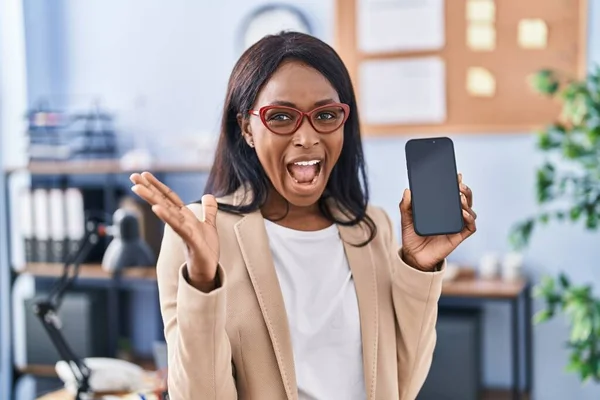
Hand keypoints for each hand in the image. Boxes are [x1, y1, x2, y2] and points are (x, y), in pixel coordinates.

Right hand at [129, 172, 219, 291]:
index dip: (157, 185)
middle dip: (148, 188)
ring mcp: (183, 230)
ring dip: (151, 199)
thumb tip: (209, 195)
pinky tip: (157, 209)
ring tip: (137, 188)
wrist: (208, 270)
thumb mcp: (209, 226)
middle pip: (162, 201)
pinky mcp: (190, 240)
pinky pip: (177, 226)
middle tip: (132, 176)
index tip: (144, 174)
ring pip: (165, 211)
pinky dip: (167, 217)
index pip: (169, 197)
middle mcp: (180, 221)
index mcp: (184, 216)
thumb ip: (209, 211)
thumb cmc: (206, 250)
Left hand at [400, 173, 476, 270]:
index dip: (457, 184)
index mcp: (442, 209)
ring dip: (468, 202)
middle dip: (465, 190)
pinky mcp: (458, 237)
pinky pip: (470, 227)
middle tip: (459, 184)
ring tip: (460, 197)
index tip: (456, 175)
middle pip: (465, 200)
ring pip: (470, 211)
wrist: (413, 256)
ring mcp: (456, 226)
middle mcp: (451, 216)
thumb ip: (405, 206)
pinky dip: (470, 219)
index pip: (452, 194)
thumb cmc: (412, 236)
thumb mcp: (406, 219)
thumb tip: (407, 191)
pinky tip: (463, 213)